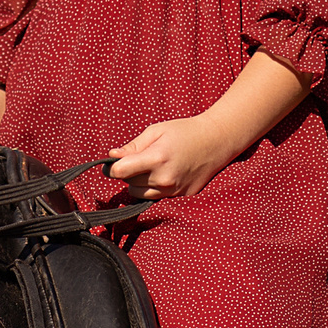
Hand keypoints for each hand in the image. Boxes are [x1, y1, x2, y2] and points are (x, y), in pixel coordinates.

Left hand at [108, 113, 250, 200]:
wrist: (216, 141)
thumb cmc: (184, 131)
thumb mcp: (156, 131)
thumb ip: (133, 146)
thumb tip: (112, 156)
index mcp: (156, 158)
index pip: (121, 172)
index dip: (112, 167)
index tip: (111, 163)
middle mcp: (164, 179)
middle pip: (129, 184)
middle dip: (128, 173)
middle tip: (139, 159)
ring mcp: (173, 190)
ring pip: (140, 194)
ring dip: (139, 183)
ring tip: (152, 167)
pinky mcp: (181, 196)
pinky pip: (156, 197)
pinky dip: (154, 188)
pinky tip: (164, 173)